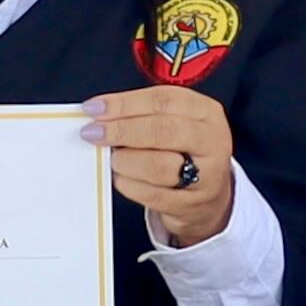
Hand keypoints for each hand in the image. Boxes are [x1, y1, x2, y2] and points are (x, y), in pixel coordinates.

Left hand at [82, 86, 235, 245]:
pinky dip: (129, 184)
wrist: (209, 198)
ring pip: (158, 166)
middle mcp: (212, 142)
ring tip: (113, 158)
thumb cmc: (183, 151)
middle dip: (122, 130)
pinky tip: (120, 177)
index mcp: (207, 113)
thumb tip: (100, 114)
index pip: (163, 100)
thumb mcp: (177, 122)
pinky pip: (152, 195)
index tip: (94, 108)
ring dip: (125, 160)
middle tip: (93, 133)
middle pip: (163, 131)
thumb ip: (143, 115)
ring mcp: (205, 176)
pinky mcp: (190, 204)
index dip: (125, 103)